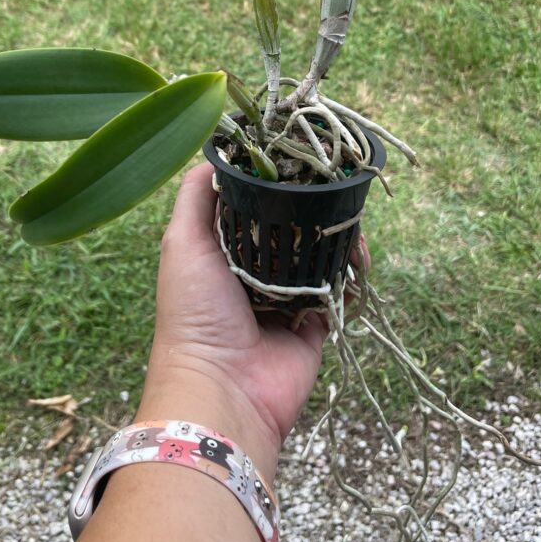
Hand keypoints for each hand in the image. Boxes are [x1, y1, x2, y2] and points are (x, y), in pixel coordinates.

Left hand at [137, 163, 327, 478]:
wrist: (223, 388)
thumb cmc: (194, 312)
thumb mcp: (182, 243)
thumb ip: (195, 196)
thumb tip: (215, 153)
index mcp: (221, 253)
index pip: (254, 207)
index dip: (276, 185)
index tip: (300, 160)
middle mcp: (254, 273)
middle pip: (292, 228)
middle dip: (314, 209)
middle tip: (335, 189)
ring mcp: (286, 299)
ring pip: (320, 255)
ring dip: (338, 237)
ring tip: (351, 222)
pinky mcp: (315, 323)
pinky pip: (339, 290)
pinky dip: (351, 273)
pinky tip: (358, 258)